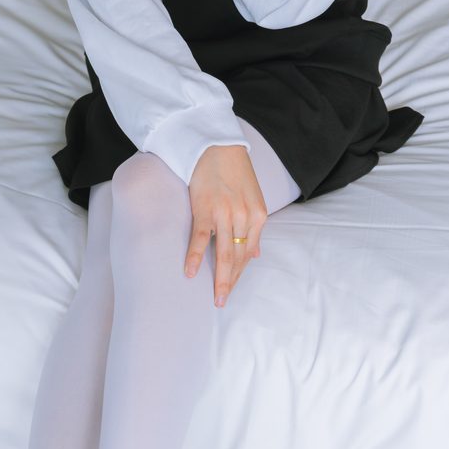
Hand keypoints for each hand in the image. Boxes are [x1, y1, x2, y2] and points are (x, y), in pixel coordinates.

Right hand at [184, 143, 267, 306]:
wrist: (217, 146)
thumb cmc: (234, 171)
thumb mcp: (253, 198)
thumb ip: (254, 226)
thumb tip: (256, 253)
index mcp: (258, 215)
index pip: (249, 252)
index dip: (240, 272)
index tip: (232, 287)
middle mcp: (245, 217)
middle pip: (238, 257)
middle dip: (231, 282)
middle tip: (222, 302)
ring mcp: (226, 215)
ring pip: (224, 253)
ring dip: (220, 278)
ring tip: (216, 297)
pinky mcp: (206, 209)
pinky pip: (201, 239)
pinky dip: (195, 257)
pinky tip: (190, 272)